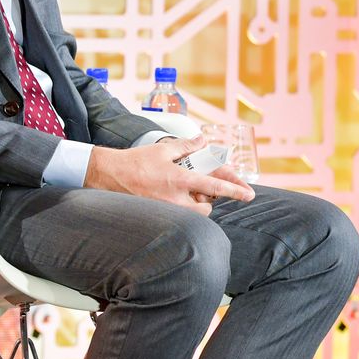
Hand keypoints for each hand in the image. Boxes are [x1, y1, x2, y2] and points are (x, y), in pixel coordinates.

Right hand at [84, 137, 254, 215]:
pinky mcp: (157, 216)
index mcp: (179, 179)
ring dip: (195, 207)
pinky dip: (181, 211)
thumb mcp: (163, 149)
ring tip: (183, 194)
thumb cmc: (135, 161)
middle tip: (200, 191)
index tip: (249, 195)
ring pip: (192, 216)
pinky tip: (171, 198)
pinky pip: (178, 218)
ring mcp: (166, 210)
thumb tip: (203, 140)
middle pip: (206, 209)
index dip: (234, 190)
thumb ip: (186, 146)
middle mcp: (175, 198)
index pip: (213, 187)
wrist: (109, 175)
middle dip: (209, 202)